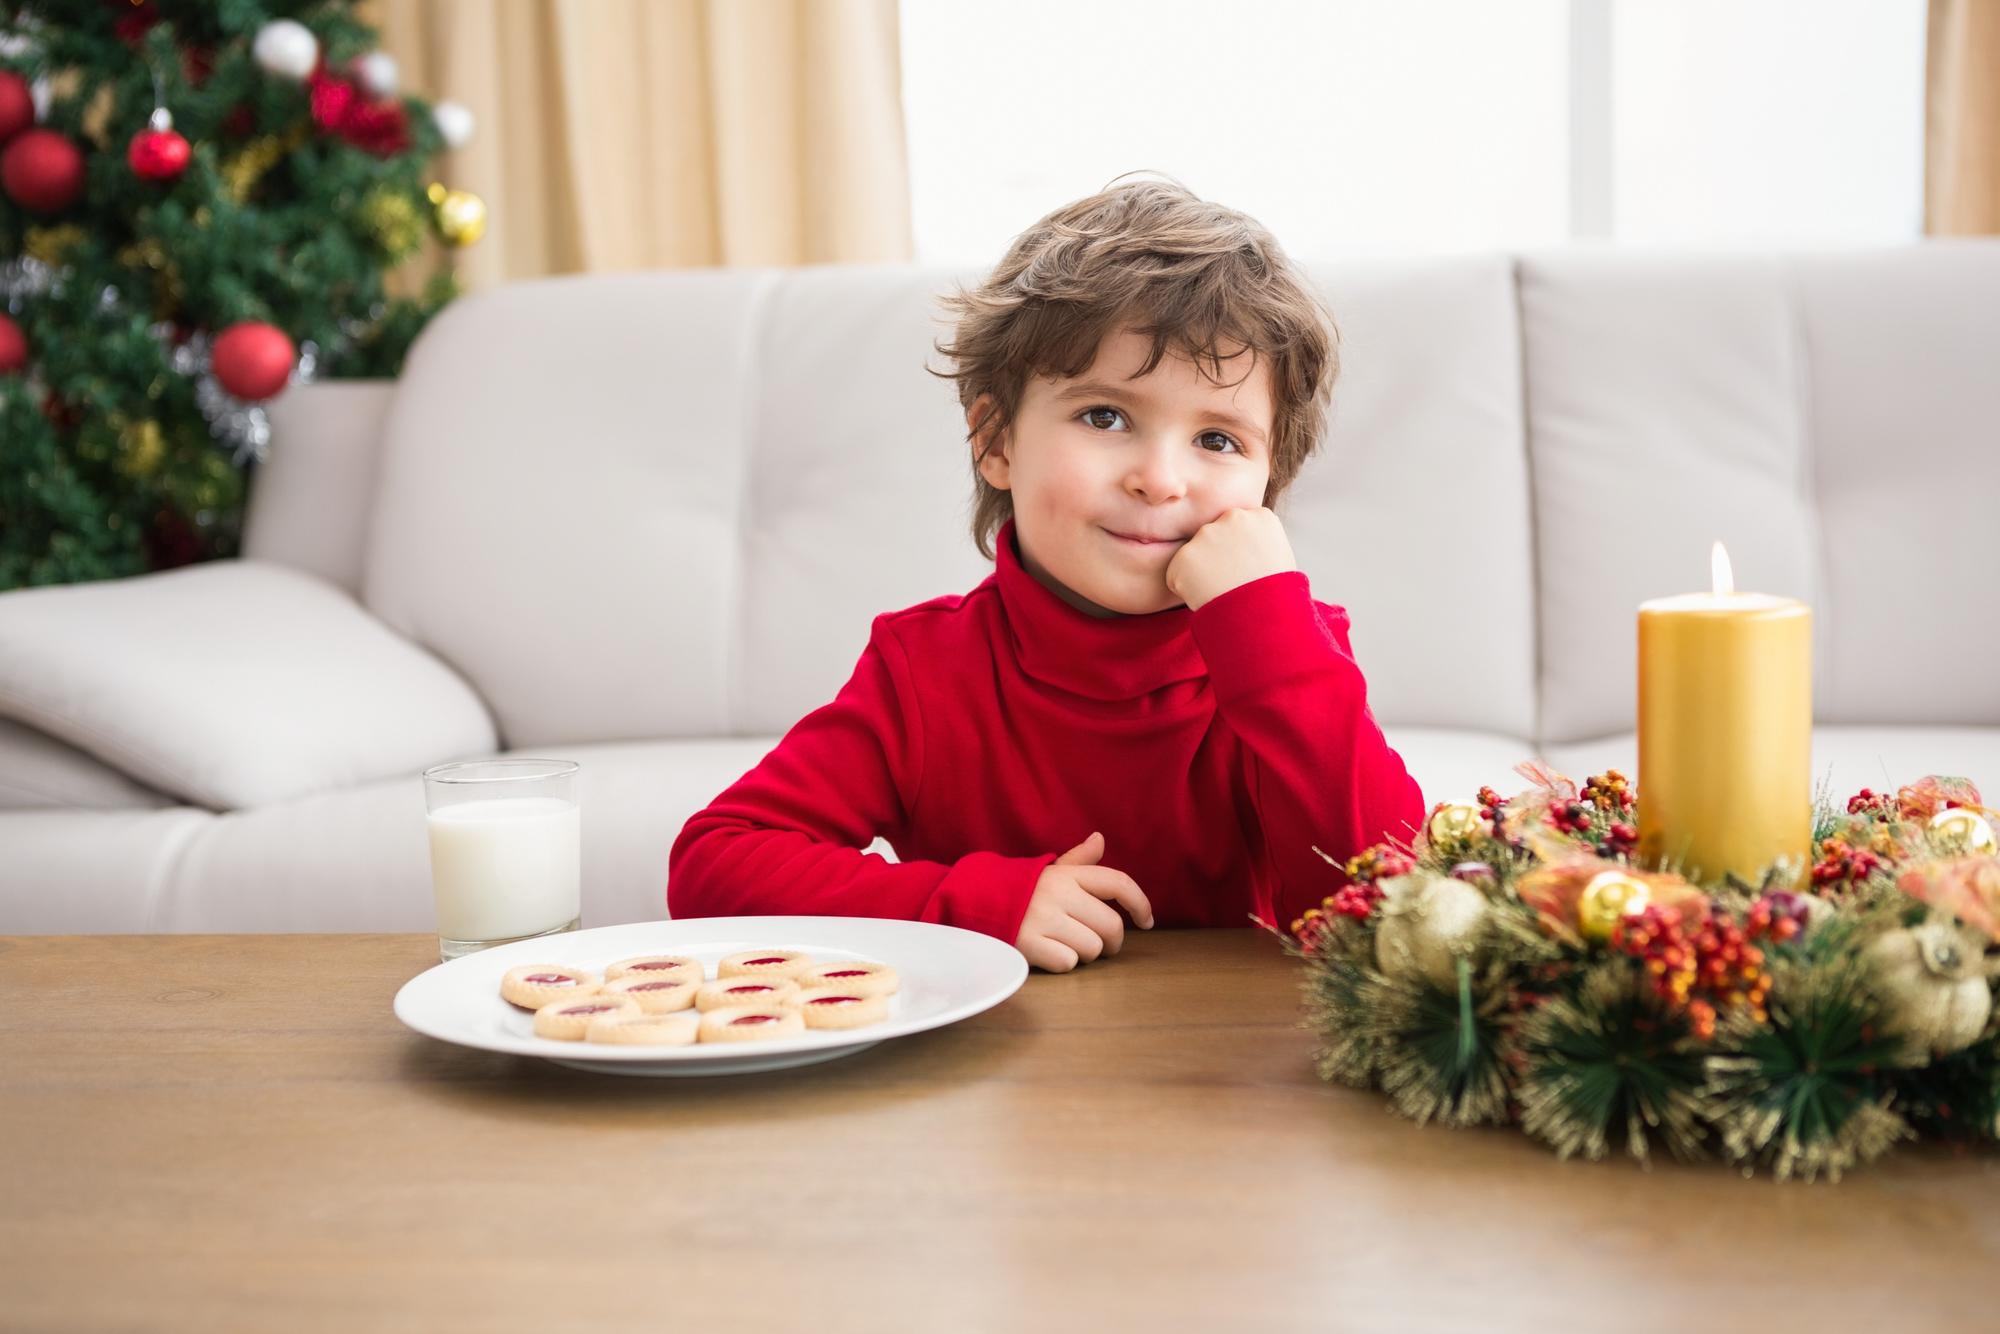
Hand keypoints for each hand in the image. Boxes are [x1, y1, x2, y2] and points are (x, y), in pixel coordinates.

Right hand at [1015, 831, 1154, 972]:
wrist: (969, 901)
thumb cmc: (1017, 890)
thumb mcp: (1045, 872)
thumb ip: (1076, 861)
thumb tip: (1100, 839)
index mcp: (1067, 874)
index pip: (1118, 883)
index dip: (1140, 903)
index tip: (1147, 921)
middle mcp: (1059, 893)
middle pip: (1111, 925)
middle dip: (1112, 942)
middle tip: (1101, 946)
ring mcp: (1043, 918)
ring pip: (1092, 948)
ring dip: (1086, 955)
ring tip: (1068, 947)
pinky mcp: (1028, 943)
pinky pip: (1068, 963)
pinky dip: (1062, 964)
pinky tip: (1048, 954)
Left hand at [1163, 506, 1296, 610]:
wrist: (1264, 618)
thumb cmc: (1276, 596)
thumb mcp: (1279, 558)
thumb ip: (1257, 542)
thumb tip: (1241, 548)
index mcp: (1260, 516)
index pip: (1238, 527)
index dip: (1239, 552)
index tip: (1248, 569)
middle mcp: (1232, 517)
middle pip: (1214, 536)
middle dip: (1216, 557)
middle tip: (1232, 582)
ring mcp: (1207, 534)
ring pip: (1194, 554)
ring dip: (1201, 572)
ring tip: (1222, 591)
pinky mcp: (1185, 555)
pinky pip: (1176, 574)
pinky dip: (1184, 589)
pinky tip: (1206, 598)